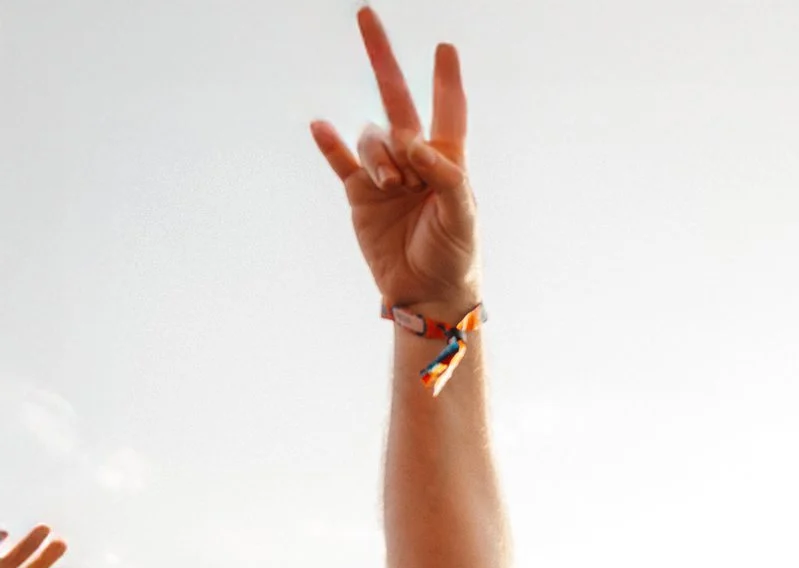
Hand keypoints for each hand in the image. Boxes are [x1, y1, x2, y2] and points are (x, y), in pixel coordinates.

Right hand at [310, 9, 480, 312]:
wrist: (427, 293)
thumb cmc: (455, 255)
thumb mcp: (462, 216)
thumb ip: (444, 175)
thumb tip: (413, 142)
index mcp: (447, 162)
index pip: (448, 111)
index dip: (445, 79)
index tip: (445, 47)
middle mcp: (414, 160)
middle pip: (396, 99)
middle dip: (382, 57)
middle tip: (366, 14)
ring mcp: (383, 174)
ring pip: (371, 137)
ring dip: (379, 154)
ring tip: (391, 184)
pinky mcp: (357, 194)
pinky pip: (339, 160)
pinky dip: (329, 143)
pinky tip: (320, 127)